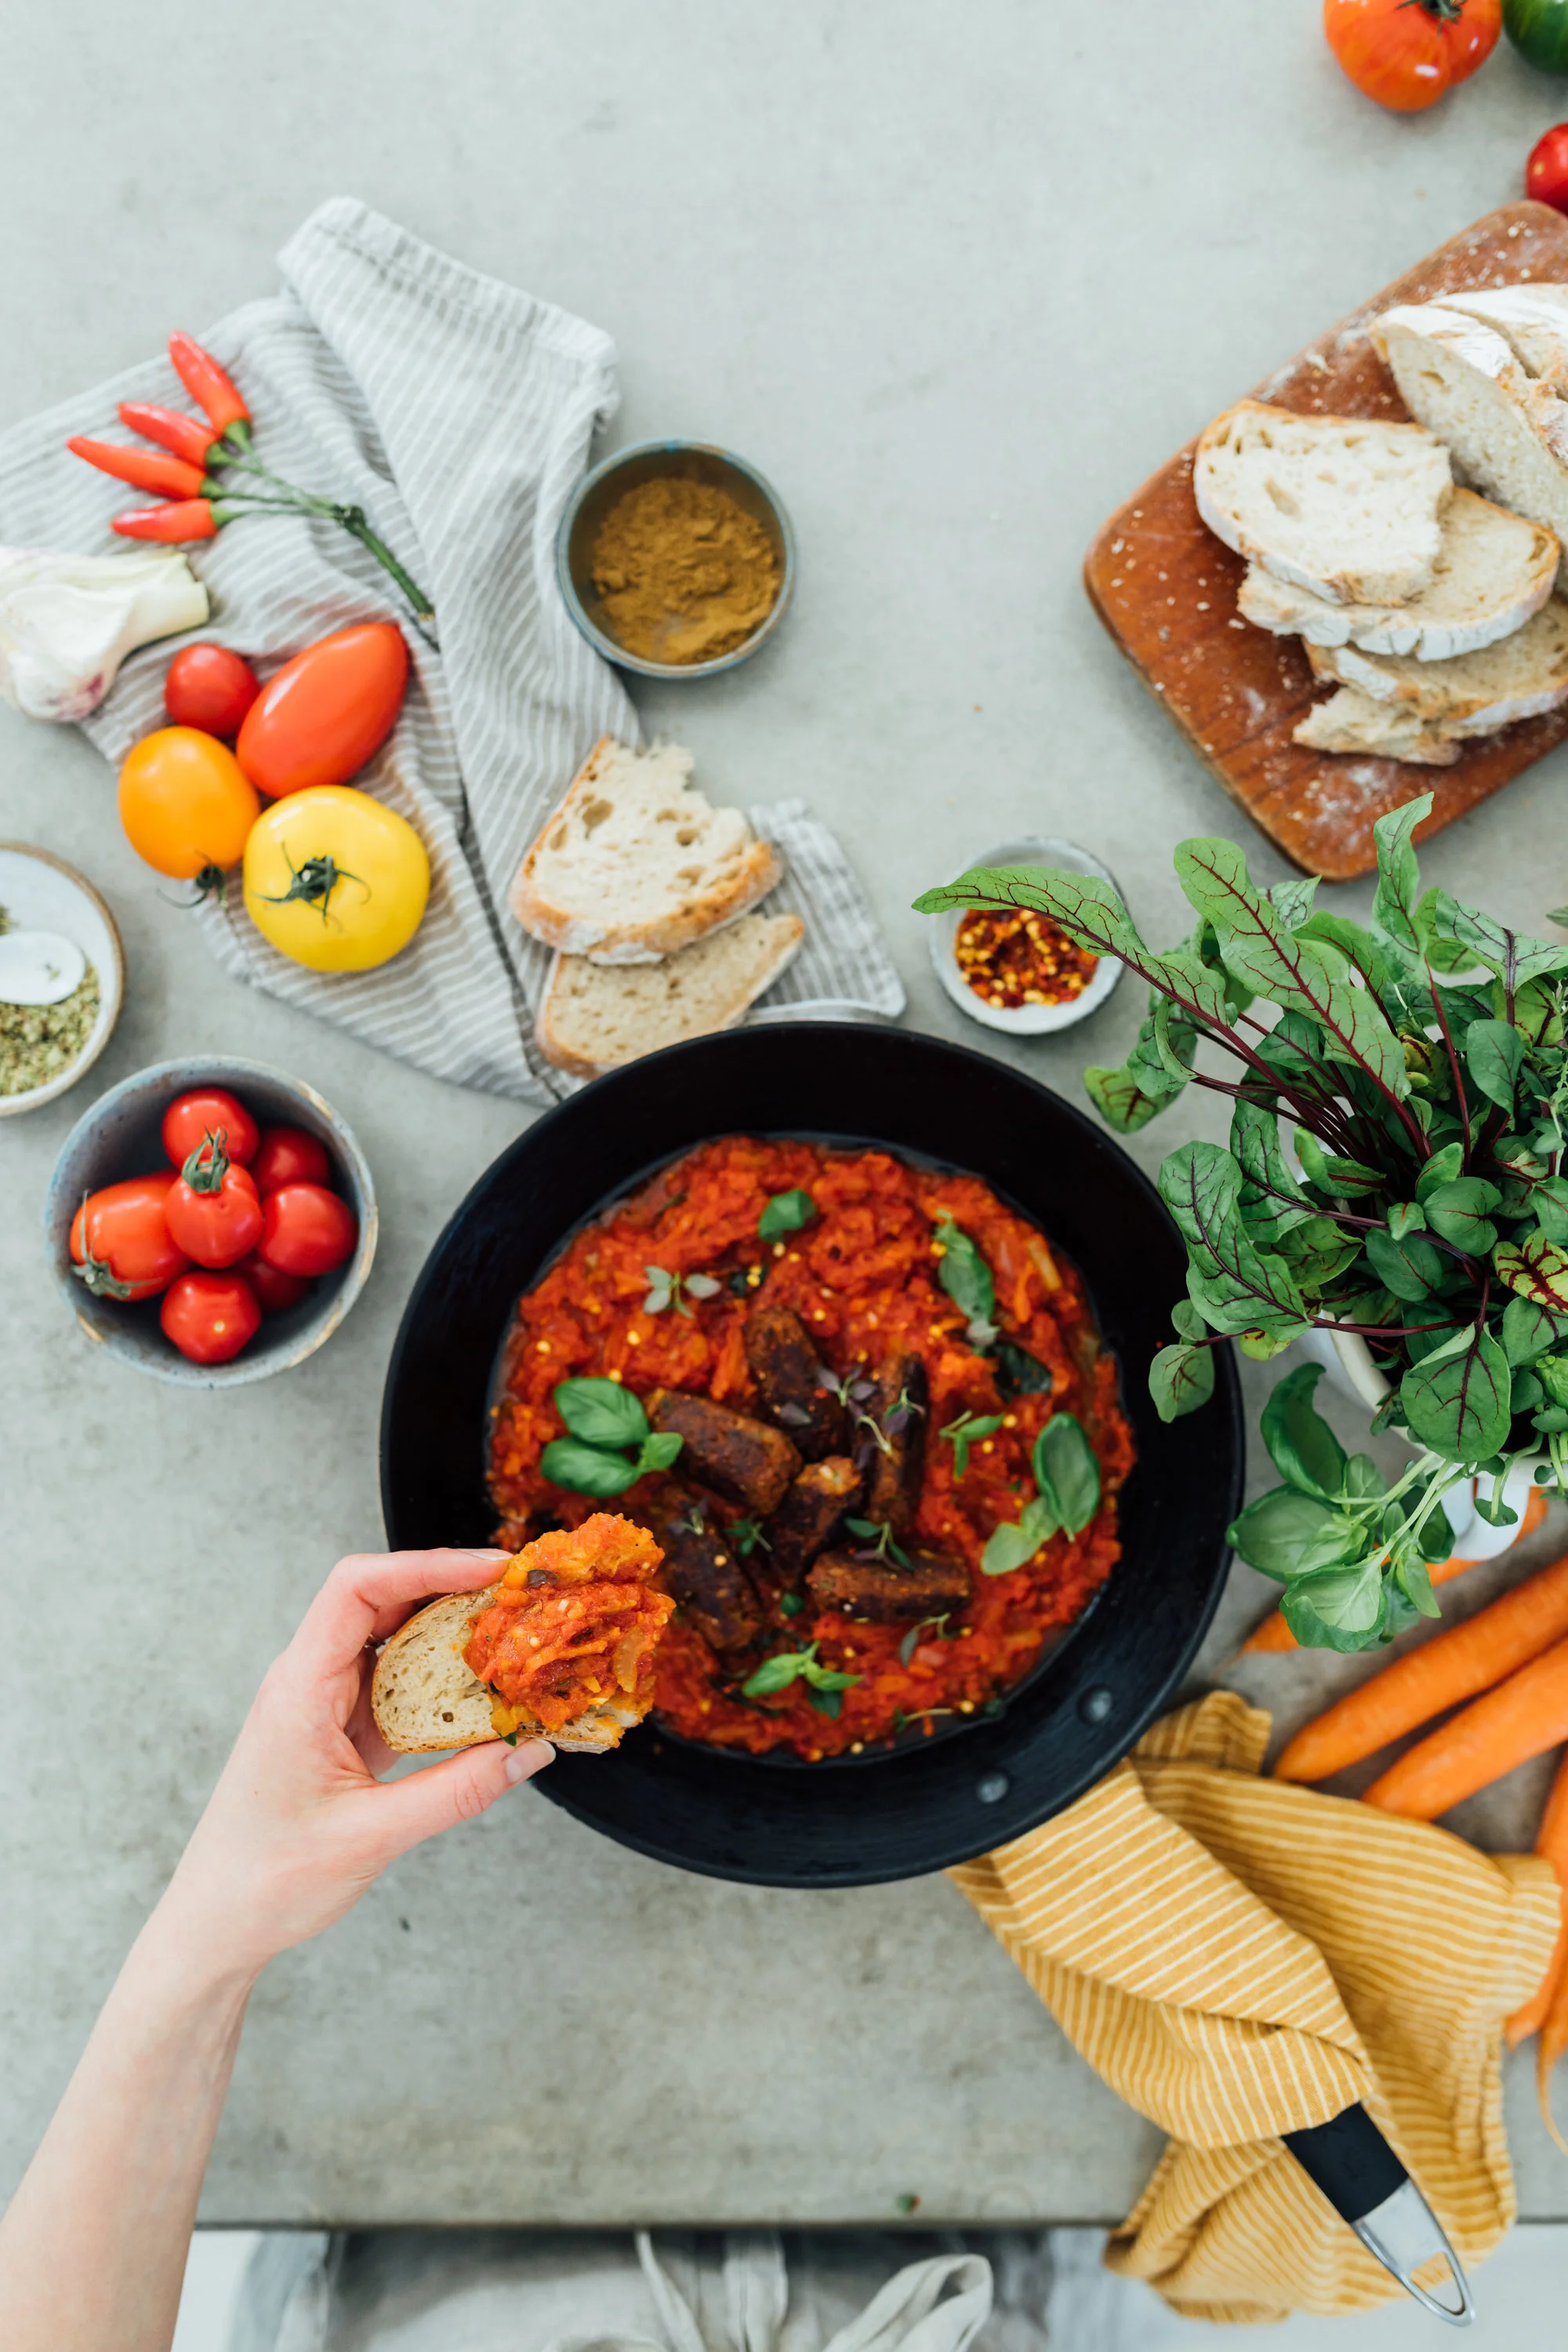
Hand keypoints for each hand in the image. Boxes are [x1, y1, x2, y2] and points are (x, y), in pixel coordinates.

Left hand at [155, 1550, 551, 1980]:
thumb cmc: (267, 1880)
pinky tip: (482, 1695)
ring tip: (511, 1639)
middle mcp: (307, 1682)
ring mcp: (323, 1705)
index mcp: (299, 1688)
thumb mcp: (372, 1836)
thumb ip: (458, 1791)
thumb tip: (530, 1750)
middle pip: (383, 1602)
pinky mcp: (339, 1731)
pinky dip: (440, 1683)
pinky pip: (395, 1686)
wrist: (216, 1926)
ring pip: (393, 1643)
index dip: (427, 1564)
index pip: (358, 1587)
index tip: (491, 1570)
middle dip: (453, 1590)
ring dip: (450, 1637)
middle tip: (518, 1599)